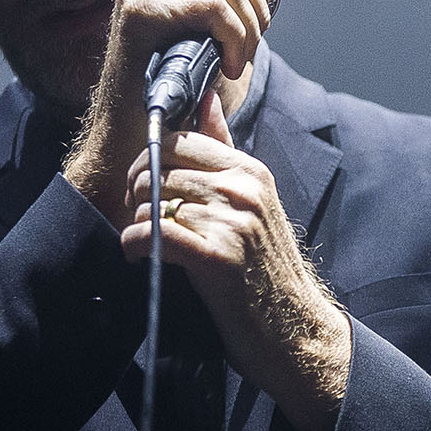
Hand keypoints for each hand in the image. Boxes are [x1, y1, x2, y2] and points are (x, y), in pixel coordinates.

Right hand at [63, 0, 274, 221]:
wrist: (129, 137)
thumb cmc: (167, 96)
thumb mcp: (198, 40)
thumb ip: (215, 1)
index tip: (254, 28)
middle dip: (256, 10)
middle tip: (247, 52)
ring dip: (247, 29)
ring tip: (236, 63)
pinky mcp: (140, 8)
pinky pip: (214, 6)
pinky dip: (234, 38)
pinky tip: (228, 69)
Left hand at [122, 92, 350, 430]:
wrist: (296, 332)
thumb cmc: (266, 270)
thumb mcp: (253, 201)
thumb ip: (224, 150)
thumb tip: (206, 98)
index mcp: (251, 171)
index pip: (178, 139)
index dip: (149, 161)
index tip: (145, 187)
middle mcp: (243, 189)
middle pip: (157, 169)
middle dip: (137, 194)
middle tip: (141, 219)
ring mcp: (232, 221)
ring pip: (151, 202)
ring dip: (138, 225)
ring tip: (147, 245)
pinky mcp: (216, 256)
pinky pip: (151, 233)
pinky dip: (134, 245)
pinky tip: (137, 257)